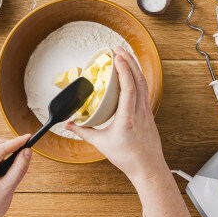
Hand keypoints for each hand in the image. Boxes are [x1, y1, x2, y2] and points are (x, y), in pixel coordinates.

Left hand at [0, 135, 31, 216]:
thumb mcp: (7, 188)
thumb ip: (18, 168)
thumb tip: (26, 152)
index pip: (0, 148)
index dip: (17, 142)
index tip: (28, 137)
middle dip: (9, 145)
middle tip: (23, 151)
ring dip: (1, 152)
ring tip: (11, 165)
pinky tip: (1, 169)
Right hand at [66, 47, 168, 182]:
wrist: (148, 168)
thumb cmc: (128, 157)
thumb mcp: (101, 144)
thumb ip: (83, 132)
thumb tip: (68, 124)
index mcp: (128, 118)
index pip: (129, 88)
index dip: (124, 70)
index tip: (117, 57)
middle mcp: (140, 112)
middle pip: (138, 79)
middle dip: (129, 60)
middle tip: (118, 48)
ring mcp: (147, 111)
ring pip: (144, 83)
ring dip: (134, 67)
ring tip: (125, 55)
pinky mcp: (149, 113)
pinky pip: (144, 90)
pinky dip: (138, 77)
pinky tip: (132, 73)